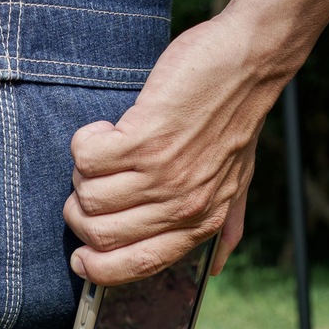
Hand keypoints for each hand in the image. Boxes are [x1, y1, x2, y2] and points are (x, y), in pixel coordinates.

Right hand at [63, 0, 328, 284]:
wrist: (249, 59)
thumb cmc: (236, 117)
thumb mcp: (237, 180)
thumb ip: (225, 224)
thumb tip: (216, 268)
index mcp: (200, 224)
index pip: (135, 267)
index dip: (96, 268)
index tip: (80, 257)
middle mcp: (180, 206)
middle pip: (99, 235)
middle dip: (79, 213)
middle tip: (89, 186)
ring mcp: (161, 174)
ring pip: (88, 197)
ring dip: (84, 173)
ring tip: (106, 149)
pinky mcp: (143, 140)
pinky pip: (87, 158)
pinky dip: (86, 141)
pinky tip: (106, 129)